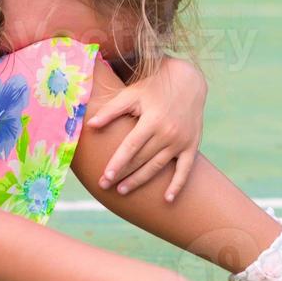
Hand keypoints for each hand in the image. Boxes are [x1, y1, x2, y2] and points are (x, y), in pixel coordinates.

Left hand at [89, 57, 206, 200]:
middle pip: (141, 160)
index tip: (104, 177)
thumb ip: (111, 110)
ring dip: (140, 181)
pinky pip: (185, 170)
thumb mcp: (132, 94)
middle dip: (123, 175)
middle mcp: (168, 133)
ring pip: (157, 167)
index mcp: (152, 120)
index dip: (117, 163)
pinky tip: (167, 199)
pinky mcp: (191, 145)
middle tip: (105, 187)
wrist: (188, 81)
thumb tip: (90, 126)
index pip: (131, 147)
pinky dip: (177, 185)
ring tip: (122, 191)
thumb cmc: (153, 88)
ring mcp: (181, 141)